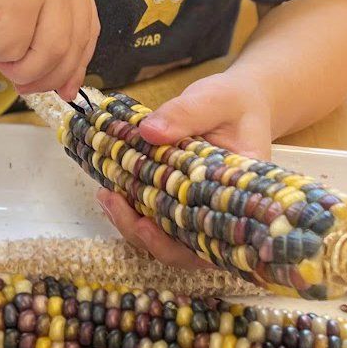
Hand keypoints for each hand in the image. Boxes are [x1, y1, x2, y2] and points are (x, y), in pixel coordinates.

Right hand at [0, 0, 97, 98]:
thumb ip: (45, 30)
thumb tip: (65, 87)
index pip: (88, 29)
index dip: (75, 66)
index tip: (61, 89)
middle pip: (68, 48)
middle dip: (39, 76)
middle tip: (15, 80)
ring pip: (43, 54)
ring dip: (11, 64)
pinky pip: (8, 47)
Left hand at [96, 74, 271, 268]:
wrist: (240, 99)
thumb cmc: (235, 102)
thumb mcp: (214, 99)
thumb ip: (185, 113)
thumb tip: (149, 132)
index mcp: (240, 196)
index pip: (214, 239)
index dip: (180, 246)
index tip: (147, 228)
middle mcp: (220, 211)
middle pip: (184, 248)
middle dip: (145, 235)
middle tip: (112, 202)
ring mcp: (198, 207)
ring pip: (166, 237)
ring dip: (132, 223)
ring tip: (106, 196)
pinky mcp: (179, 198)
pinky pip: (157, 215)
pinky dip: (133, 207)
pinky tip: (111, 191)